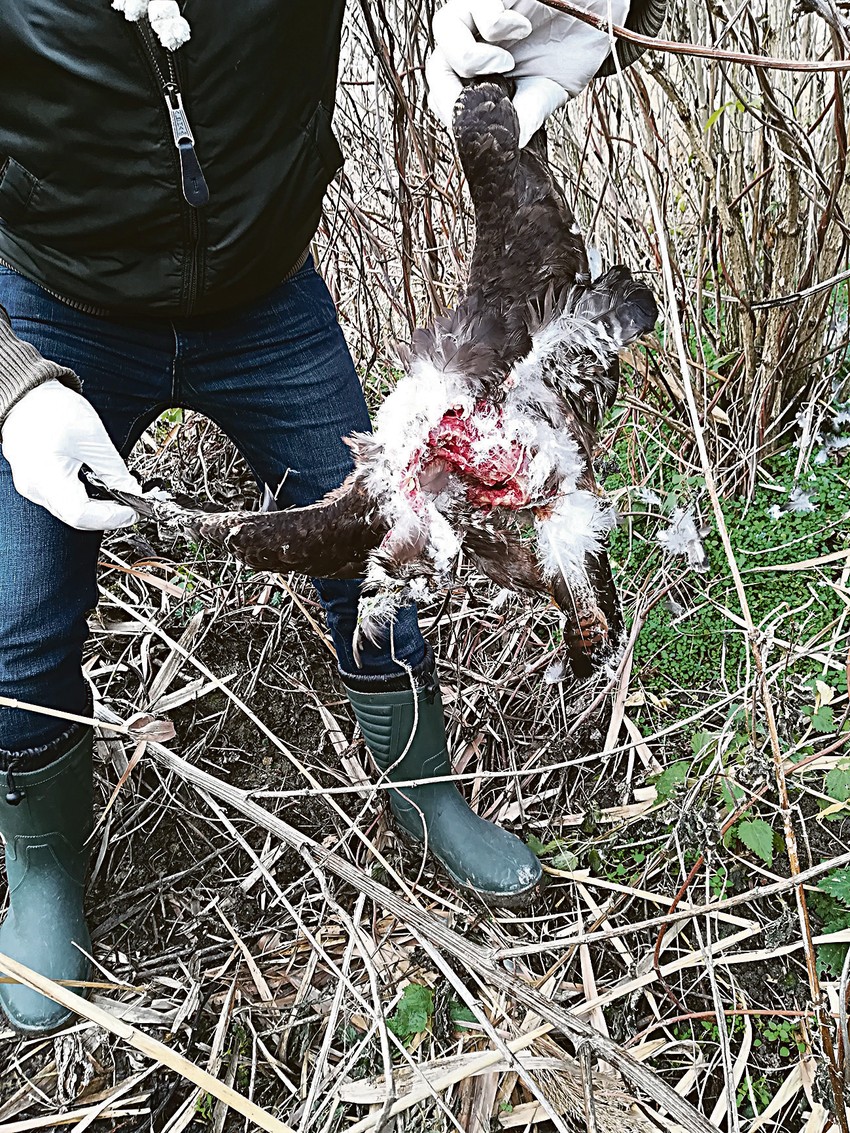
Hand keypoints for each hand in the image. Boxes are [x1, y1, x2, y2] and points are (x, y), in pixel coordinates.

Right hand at [1, 380, 140, 529]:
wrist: (27, 394)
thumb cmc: (51, 409)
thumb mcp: (92, 437)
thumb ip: (114, 470)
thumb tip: (132, 491)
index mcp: (46, 477)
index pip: (81, 515)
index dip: (111, 516)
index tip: (132, 510)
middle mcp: (35, 488)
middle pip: (76, 517)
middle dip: (106, 514)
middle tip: (130, 505)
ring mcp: (32, 486)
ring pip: (69, 511)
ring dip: (96, 508)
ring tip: (117, 495)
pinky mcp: (35, 481)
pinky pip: (61, 499)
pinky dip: (83, 498)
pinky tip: (98, 487)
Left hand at [427, 0, 629, 146]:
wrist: (602, 15)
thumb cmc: (572, 48)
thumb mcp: (548, 91)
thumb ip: (526, 114)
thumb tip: (507, 148)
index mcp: (480, 73)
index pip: (445, 95)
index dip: (454, 114)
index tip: (480, 128)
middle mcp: (475, 41)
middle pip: (437, 66)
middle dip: (453, 93)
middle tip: (487, 101)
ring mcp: (482, 13)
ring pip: (445, 29)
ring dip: (470, 58)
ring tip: (504, 64)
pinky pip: (478, 5)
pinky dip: (497, 24)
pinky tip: (522, 28)